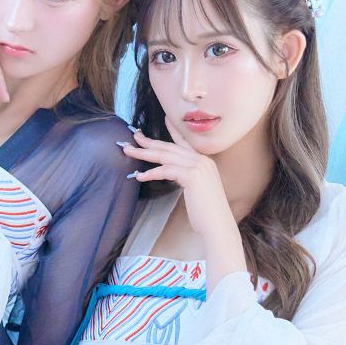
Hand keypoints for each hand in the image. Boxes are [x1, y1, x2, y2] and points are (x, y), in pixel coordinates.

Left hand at [123, 121, 231, 237]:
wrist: (217, 225)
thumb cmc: (206, 214)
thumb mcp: (197, 191)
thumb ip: (187, 178)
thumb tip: (173, 174)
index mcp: (204, 162)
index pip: (185, 142)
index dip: (174, 130)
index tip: (164, 118)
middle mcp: (202, 160)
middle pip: (170, 147)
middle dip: (149, 141)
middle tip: (133, 136)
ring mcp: (198, 166)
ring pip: (165, 156)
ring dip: (144, 153)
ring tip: (128, 151)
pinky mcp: (191, 176)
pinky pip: (166, 170)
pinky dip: (151, 173)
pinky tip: (139, 176)